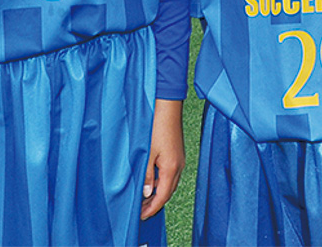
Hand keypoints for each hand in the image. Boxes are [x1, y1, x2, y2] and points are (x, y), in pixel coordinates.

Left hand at [141, 99, 183, 219]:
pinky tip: (151, 179)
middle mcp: (179, 165)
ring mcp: (180, 159)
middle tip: (141, 210)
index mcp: (172, 168)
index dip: (152, 208)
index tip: (142, 216)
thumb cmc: (156, 126)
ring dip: (159, 192)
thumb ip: (146, 175)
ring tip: (144, 198)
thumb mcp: (146, 153)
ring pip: (170, 183)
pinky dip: (161, 181)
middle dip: (156, 203)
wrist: (167, 106)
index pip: (163, 196)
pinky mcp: (177, 153)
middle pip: (168, 191)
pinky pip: (171, 173)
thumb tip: (146, 193)